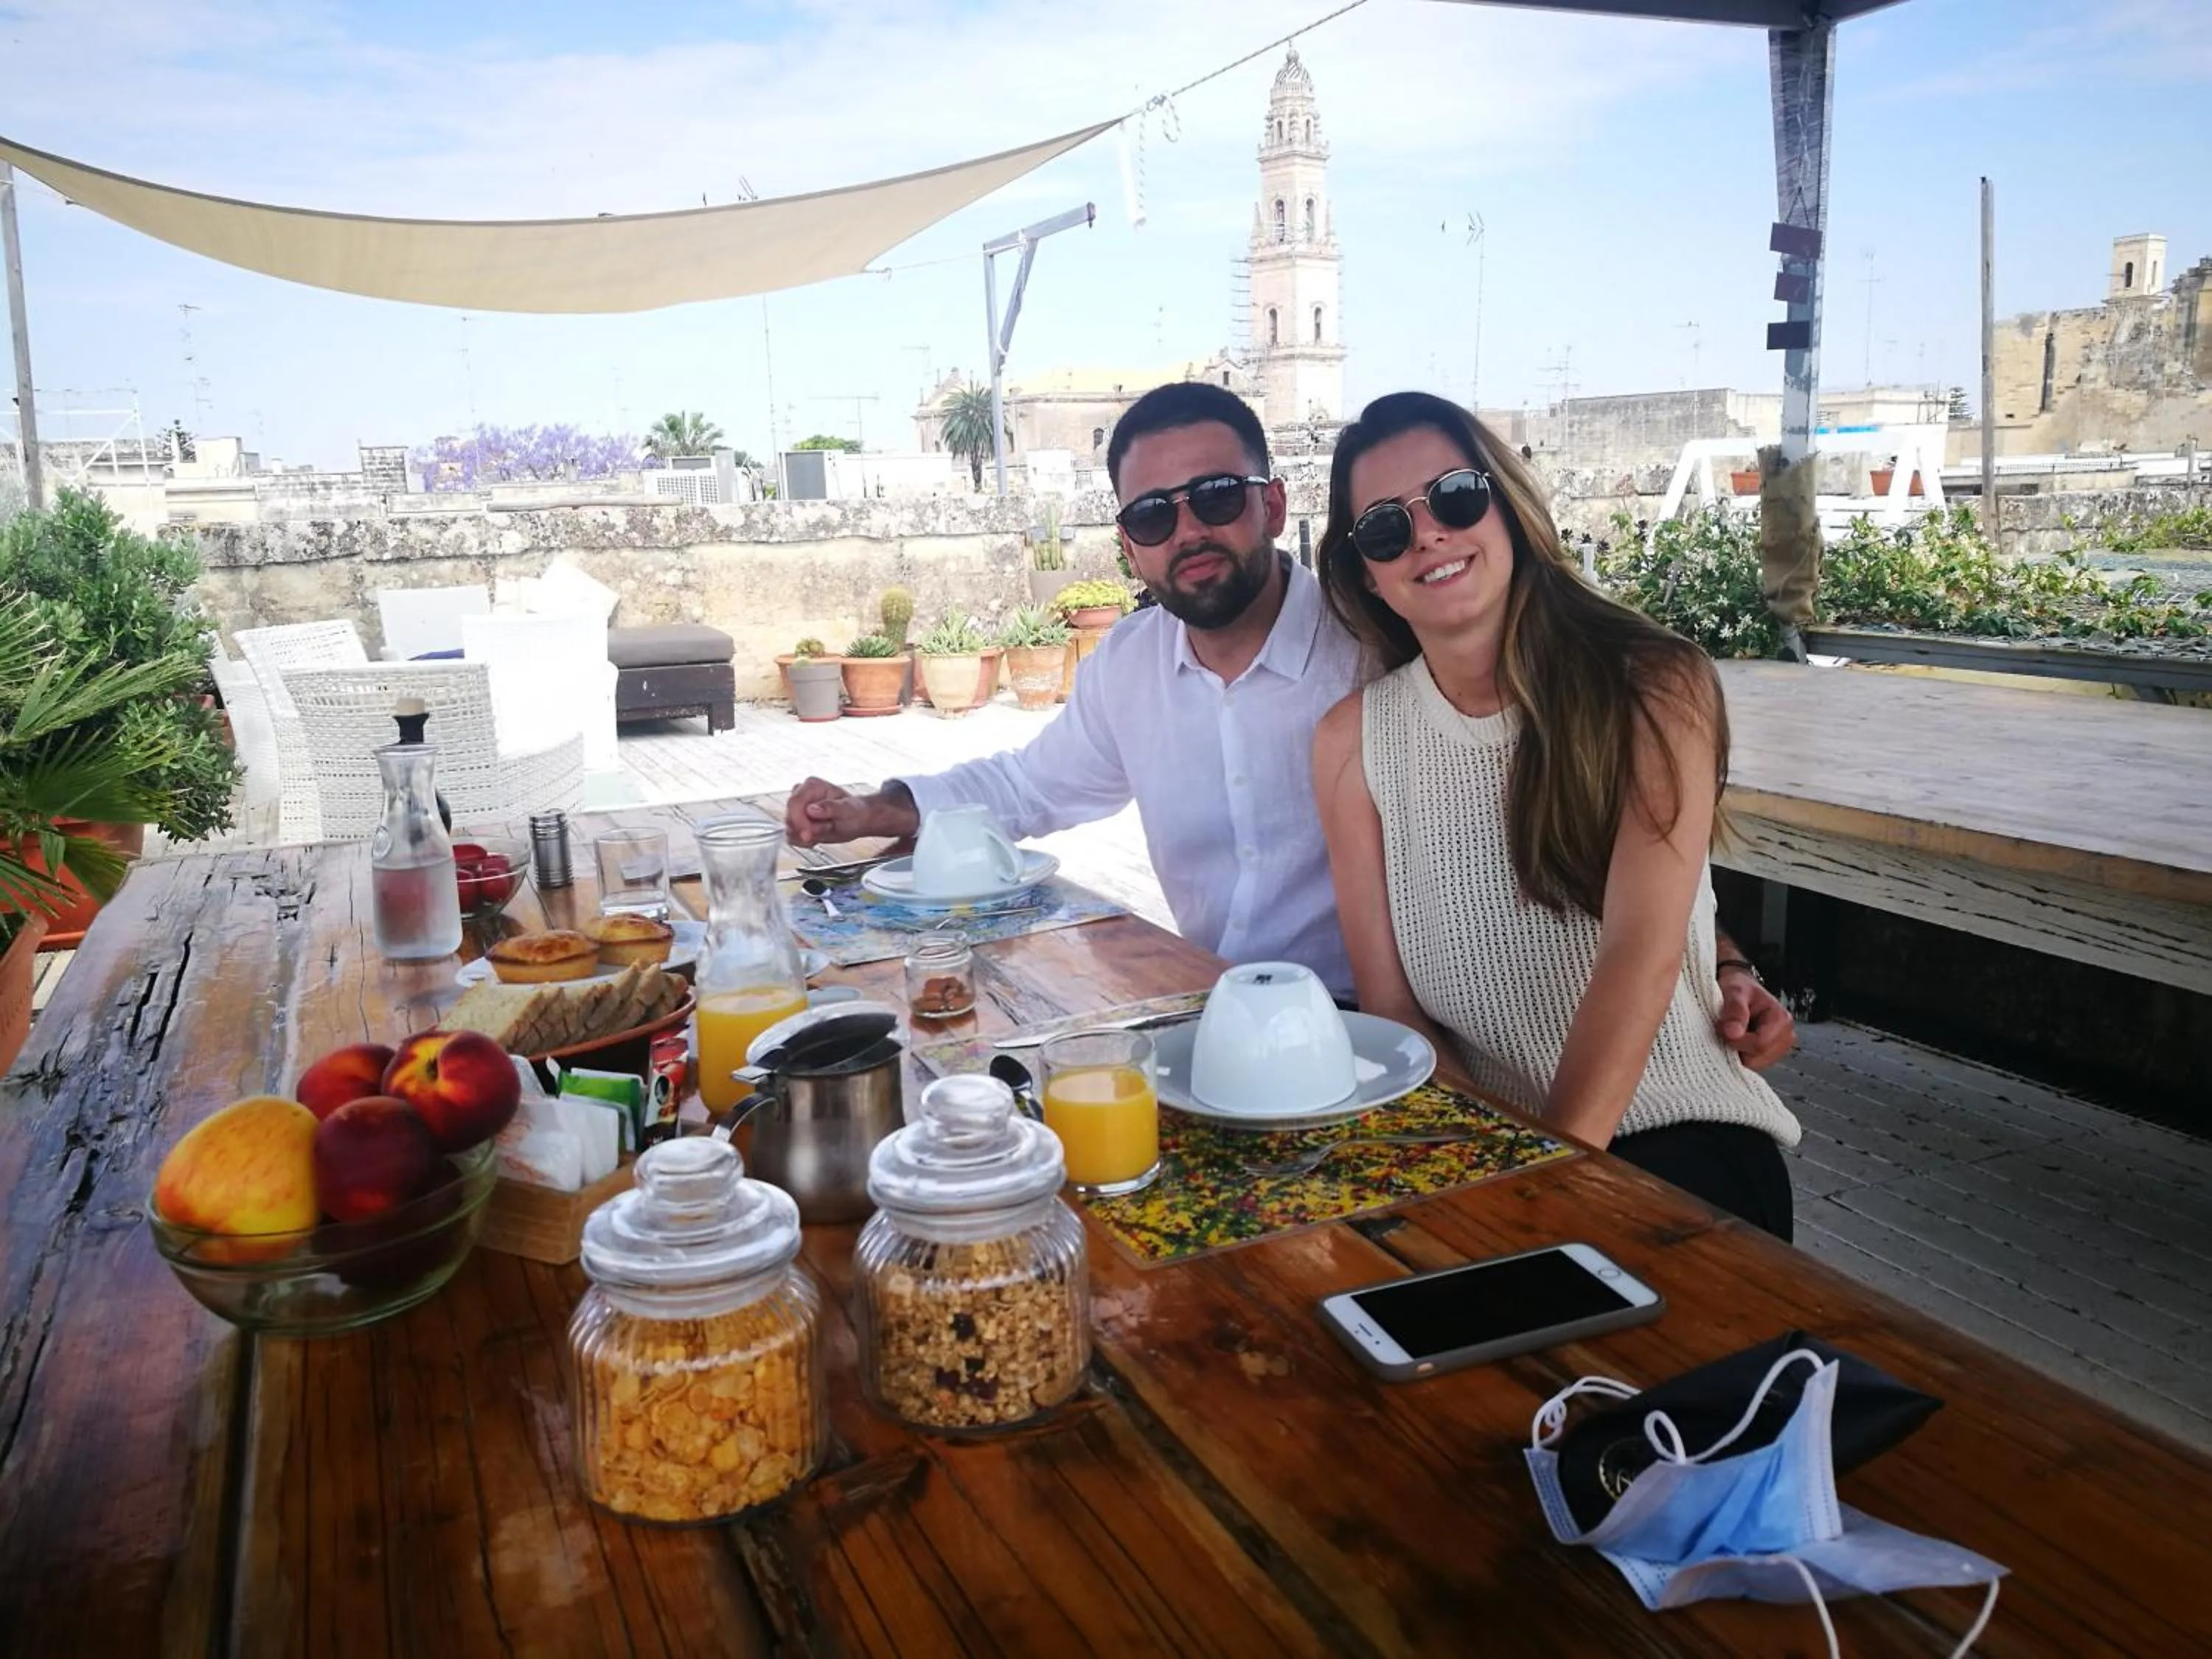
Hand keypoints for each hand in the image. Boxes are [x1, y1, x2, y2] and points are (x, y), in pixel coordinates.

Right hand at [783, 777, 917, 847]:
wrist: (858, 820)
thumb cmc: (855, 811)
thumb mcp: (847, 809)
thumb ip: (830, 808)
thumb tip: (811, 809)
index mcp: (812, 786)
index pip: (794, 803)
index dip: (798, 821)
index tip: (808, 835)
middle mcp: (801, 795)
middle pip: (789, 817)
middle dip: (805, 830)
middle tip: (824, 831)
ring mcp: (797, 809)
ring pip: (789, 829)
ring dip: (806, 837)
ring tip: (825, 830)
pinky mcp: (797, 822)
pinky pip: (792, 837)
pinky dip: (804, 842)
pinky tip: (818, 836)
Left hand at [1716, 967, 1795, 1070]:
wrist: (1740, 989)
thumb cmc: (1739, 988)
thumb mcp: (1735, 993)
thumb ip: (1735, 1011)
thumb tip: (1733, 1033)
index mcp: (1782, 1019)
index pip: (1759, 1045)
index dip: (1736, 1041)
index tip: (1722, 1027)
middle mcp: (1786, 1036)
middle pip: (1757, 1059)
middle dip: (1736, 1047)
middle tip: (1725, 1029)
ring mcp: (1779, 1048)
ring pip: (1753, 1064)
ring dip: (1737, 1052)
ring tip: (1732, 1032)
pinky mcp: (1769, 1055)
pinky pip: (1751, 1064)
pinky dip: (1739, 1055)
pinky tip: (1736, 1040)